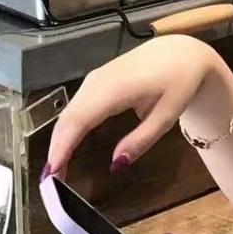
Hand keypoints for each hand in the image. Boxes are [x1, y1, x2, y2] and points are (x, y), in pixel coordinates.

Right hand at [46, 35, 220, 175]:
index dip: (62, 147)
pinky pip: (75, 107)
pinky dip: (67, 129)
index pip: (79, 120)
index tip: (52, 173)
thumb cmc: (178, 82)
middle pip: (68, 119)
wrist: (181, 51)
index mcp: (115, 89)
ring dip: (59, 141)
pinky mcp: (95, 81)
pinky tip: (66, 146)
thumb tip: (116, 165)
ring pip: (68, 113)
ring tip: (56, 170)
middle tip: (51, 182)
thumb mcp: (167, 115)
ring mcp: (94, 79)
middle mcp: (97, 81)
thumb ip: (141, 140)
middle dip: (56, 150)